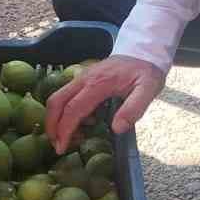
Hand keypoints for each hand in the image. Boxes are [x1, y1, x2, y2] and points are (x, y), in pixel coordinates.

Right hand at [44, 54, 164, 153]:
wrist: (143, 52)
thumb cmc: (145, 72)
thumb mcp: (148, 90)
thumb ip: (134, 109)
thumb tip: (117, 129)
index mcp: (98, 84)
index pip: (73, 109)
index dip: (64, 130)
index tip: (61, 147)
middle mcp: (84, 79)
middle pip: (56, 102)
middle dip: (51, 126)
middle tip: (57, 145)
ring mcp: (82, 77)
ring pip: (58, 98)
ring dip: (56, 119)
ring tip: (68, 138)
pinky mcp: (83, 78)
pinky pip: (66, 95)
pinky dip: (64, 112)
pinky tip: (81, 123)